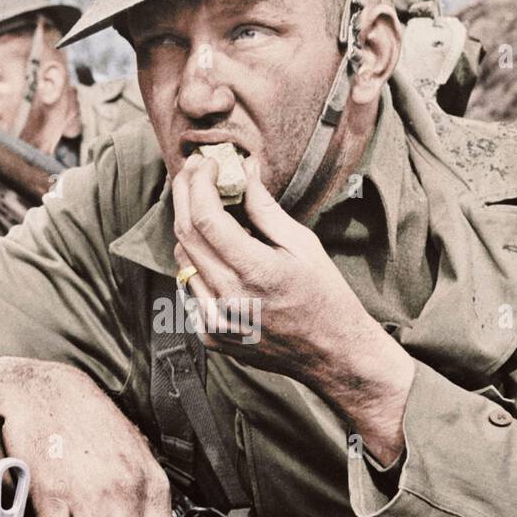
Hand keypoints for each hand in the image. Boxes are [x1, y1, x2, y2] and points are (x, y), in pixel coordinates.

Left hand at [172, 153, 413, 462]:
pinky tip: (216, 251)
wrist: (332, 353)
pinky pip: (191, 289)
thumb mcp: (302, 244)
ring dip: (189, 228)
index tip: (206, 163)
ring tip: (206, 205)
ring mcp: (216, 322)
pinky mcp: (211, 336)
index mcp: (256, 273)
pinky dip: (198, 262)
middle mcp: (229, 300)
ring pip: (184, 261)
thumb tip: (243, 169)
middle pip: (186, 236)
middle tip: (194, 172)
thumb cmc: (325, 295)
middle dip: (185, 195)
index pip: (206, 219)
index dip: (198, 184)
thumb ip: (264, 208)